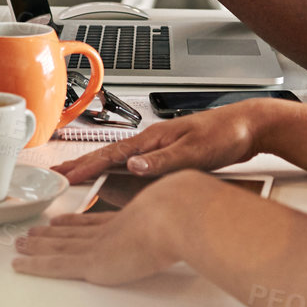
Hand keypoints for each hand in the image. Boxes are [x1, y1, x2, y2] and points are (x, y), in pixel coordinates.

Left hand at [12, 174, 192, 284]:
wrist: (179, 215)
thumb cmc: (187, 217)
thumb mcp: (184, 223)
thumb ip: (180, 228)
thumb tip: (200, 229)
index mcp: (128, 223)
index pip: (95, 225)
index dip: (76, 222)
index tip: (62, 221)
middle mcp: (109, 232)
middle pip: (72, 234)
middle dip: (52, 234)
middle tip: (32, 231)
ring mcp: (98, 246)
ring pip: (58, 247)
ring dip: (37, 245)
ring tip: (20, 242)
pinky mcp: (92, 262)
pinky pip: (55, 265)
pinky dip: (35, 264)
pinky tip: (19, 264)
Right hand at [51, 101, 273, 183]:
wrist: (249, 126)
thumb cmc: (226, 133)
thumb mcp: (195, 150)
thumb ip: (163, 161)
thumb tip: (133, 166)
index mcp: (153, 138)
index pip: (111, 154)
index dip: (86, 167)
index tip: (65, 177)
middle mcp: (152, 142)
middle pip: (108, 155)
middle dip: (81, 165)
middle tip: (57, 177)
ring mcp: (159, 148)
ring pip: (119, 160)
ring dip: (96, 169)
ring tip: (76, 178)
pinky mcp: (168, 156)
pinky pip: (133, 166)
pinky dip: (117, 173)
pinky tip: (114, 180)